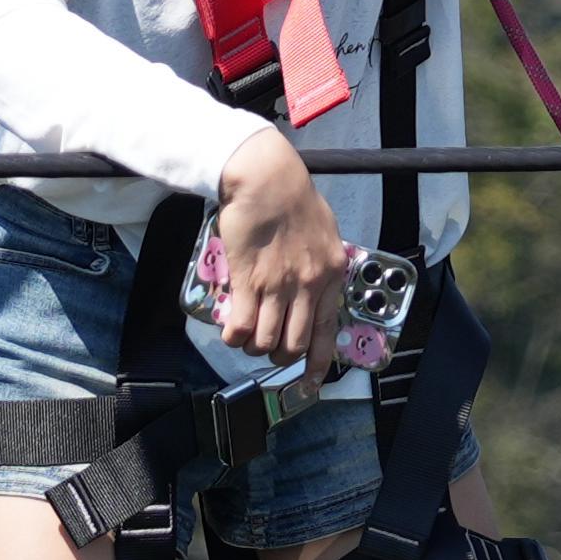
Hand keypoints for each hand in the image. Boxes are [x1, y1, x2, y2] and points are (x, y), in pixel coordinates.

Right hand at [202, 128, 348, 364]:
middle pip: (293, 344)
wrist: (266, 179)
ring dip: (254, 346)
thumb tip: (314, 288)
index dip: (315, 363)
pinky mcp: (249, 280)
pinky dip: (234, 336)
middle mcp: (308, 286)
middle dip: (278, 356)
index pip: (326, 332)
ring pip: (266, 342)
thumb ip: (321, 265)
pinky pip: (242, 326)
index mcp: (330, 274)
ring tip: (247, 336)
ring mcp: (278, 286)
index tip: (307, 381)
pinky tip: (230, 331)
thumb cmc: (294, 198)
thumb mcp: (325, 234)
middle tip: (268, 348)